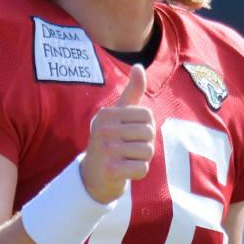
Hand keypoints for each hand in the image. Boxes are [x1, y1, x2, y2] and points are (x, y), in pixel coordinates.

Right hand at [80, 64, 154, 203]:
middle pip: (149, 133)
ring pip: (148, 152)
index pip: (147, 116)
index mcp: (107, 114)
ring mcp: (106, 150)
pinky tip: (126, 171)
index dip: (146, 127)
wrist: (94, 176)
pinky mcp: (111, 170)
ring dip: (143, 159)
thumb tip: (138, 66)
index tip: (132, 134)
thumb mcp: (118, 115)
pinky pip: (143, 169)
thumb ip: (131, 93)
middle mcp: (104, 130)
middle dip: (146, 144)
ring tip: (127, 159)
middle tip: (130, 150)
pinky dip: (139, 172)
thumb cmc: (110, 142)